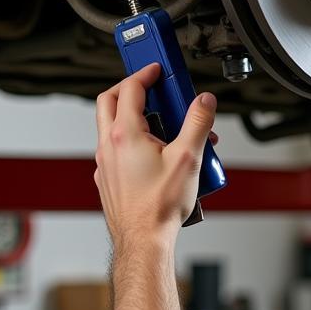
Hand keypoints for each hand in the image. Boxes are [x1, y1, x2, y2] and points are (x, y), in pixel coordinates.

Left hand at [94, 63, 217, 245]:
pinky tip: (157, 154)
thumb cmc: (160, 206)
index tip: (157, 70)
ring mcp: (105, 164)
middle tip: (150, 86)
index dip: (145, 74)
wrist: (144, 239)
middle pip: (110, 101)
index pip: (131, 89)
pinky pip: (116, 149)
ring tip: (166, 128)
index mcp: (125, 134)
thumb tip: (205, 101)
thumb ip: (198, 123)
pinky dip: (133, 141)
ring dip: (135, 117)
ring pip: (112, 126)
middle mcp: (108, 146)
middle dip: (130, 88)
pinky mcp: (108, 179)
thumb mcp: (189, 157)